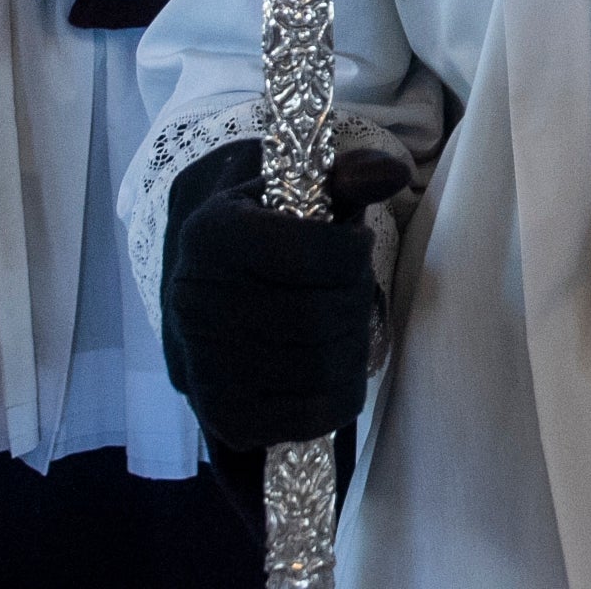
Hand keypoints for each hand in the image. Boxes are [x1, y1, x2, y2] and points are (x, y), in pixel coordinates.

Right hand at [164, 140, 412, 450]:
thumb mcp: (292, 195)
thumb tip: (392, 172)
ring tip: (345, 328)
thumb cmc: (262, 239)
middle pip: (319, 315)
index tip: (352, 247)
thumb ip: (343, 179)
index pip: (311, 253)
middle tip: (352, 291)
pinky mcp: (225, 414)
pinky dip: (338, 396)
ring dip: (352, 348)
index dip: (353, 251)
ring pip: (320, 367)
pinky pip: (309, 417)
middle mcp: (198, 300)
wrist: (206, 296)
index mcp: (214, 235)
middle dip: (356, 301)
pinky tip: (332, 370)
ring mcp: (206, 363)